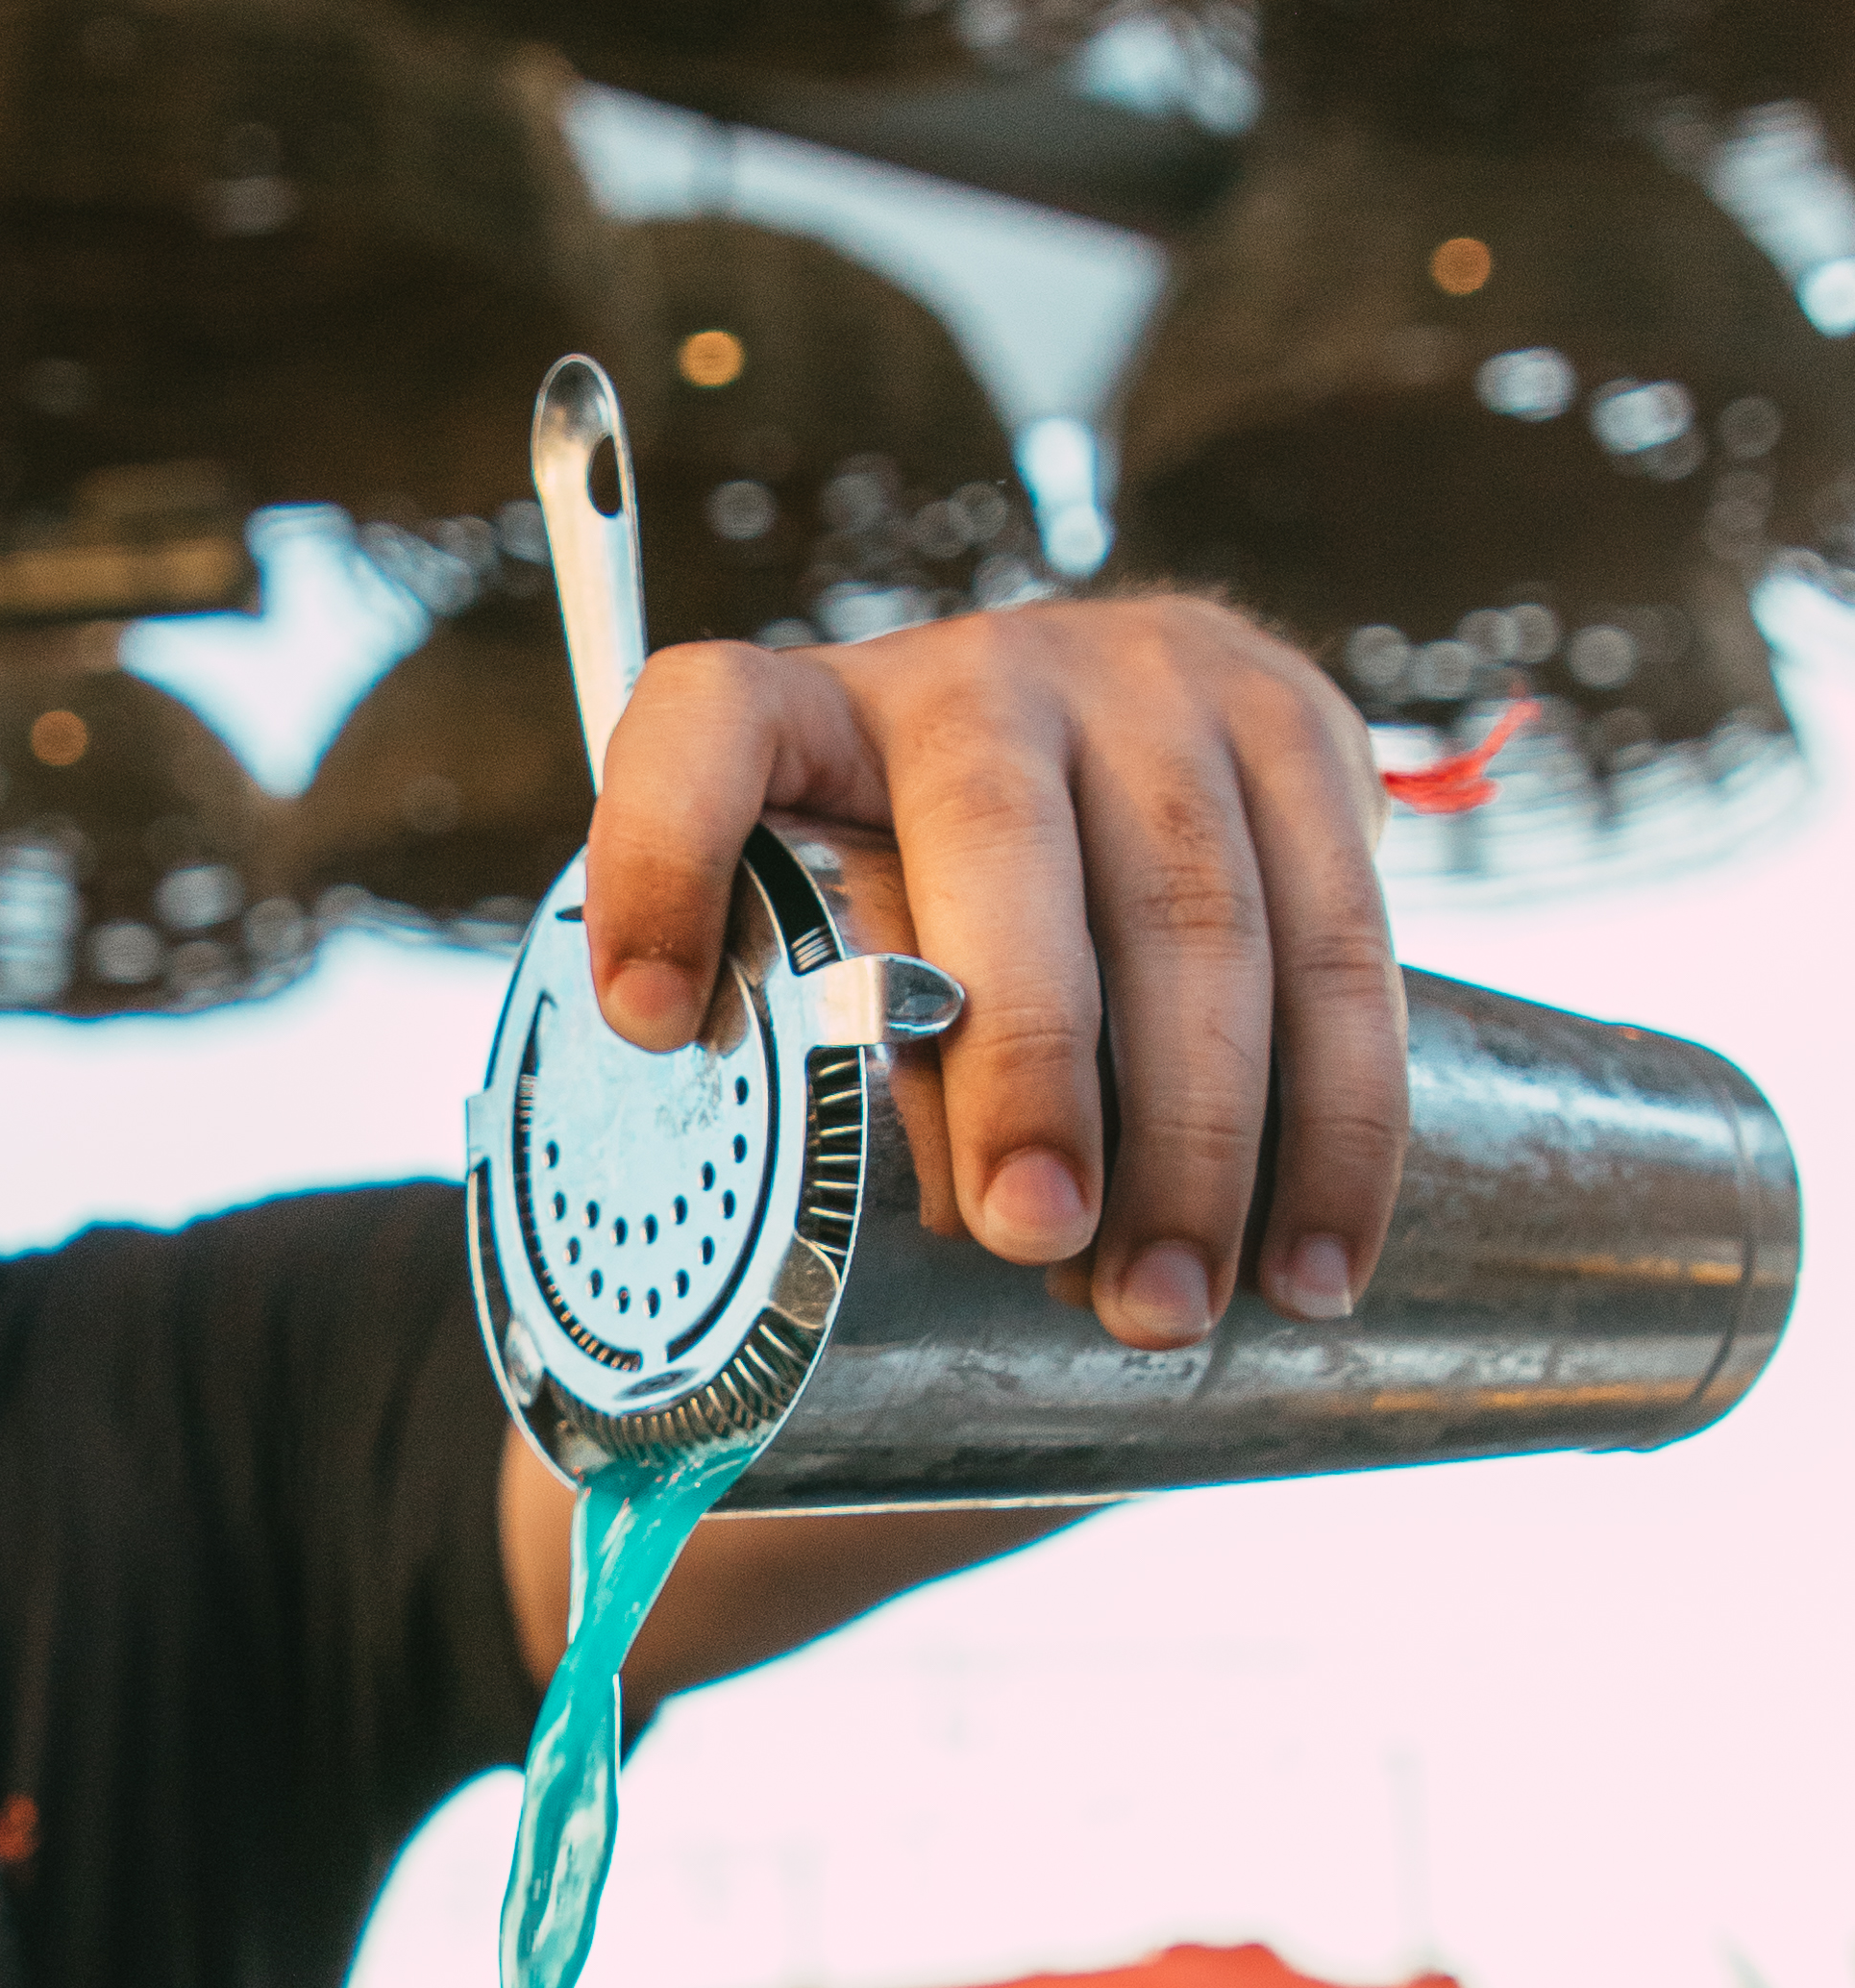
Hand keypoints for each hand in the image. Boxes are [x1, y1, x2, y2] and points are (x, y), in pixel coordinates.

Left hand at [579, 596, 1404, 1350]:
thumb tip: (821, 1312)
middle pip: (997, 839)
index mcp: (808, 713)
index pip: (704, 730)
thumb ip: (795, 1064)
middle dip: (1024, 1055)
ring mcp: (1153, 684)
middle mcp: (978, 675)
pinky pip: (1346, 938)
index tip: (641, 1020)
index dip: (660, 856)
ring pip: (1196, 906)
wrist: (1126, 761)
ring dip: (1194, 1132)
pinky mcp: (1300, 729)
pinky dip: (1339, 1122)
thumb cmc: (932, 916)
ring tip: (1160, 1307)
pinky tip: (1310, 1260)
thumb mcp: (823, 948)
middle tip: (1030, 1234)